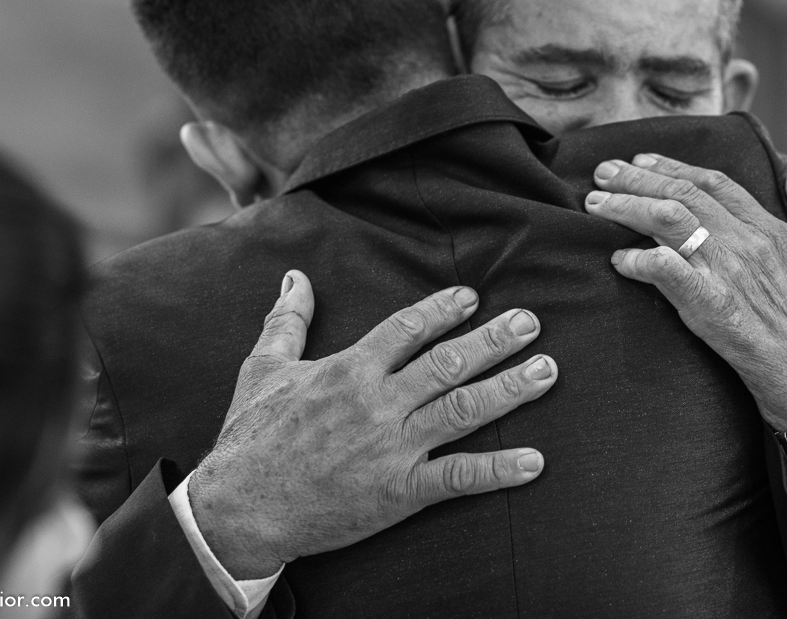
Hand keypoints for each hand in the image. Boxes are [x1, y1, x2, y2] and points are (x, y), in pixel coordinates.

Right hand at [189, 271, 555, 578]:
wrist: (239, 509)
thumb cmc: (249, 437)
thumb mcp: (261, 369)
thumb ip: (287, 321)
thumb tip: (295, 277)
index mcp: (348, 370)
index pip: (407, 328)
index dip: (444, 309)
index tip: (472, 297)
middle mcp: (377, 403)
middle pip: (447, 363)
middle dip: (494, 339)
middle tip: (532, 321)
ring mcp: (391, 448)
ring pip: (462, 410)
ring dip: (509, 389)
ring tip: (547, 371)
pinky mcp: (399, 492)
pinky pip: (458, 477)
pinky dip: (498, 469)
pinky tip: (533, 461)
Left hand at [585, 154, 786, 430]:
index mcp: (773, 231)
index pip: (714, 183)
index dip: (673, 167)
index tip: (641, 162)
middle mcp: (750, 244)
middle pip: (684, 194)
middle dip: (637, 178)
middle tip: (603, 173)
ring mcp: (732, 275)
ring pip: (670, 221)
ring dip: (628, 207)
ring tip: (596, 204)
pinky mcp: (715, 310)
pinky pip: (668, 273)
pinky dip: (640, 260)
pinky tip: (619, 260)